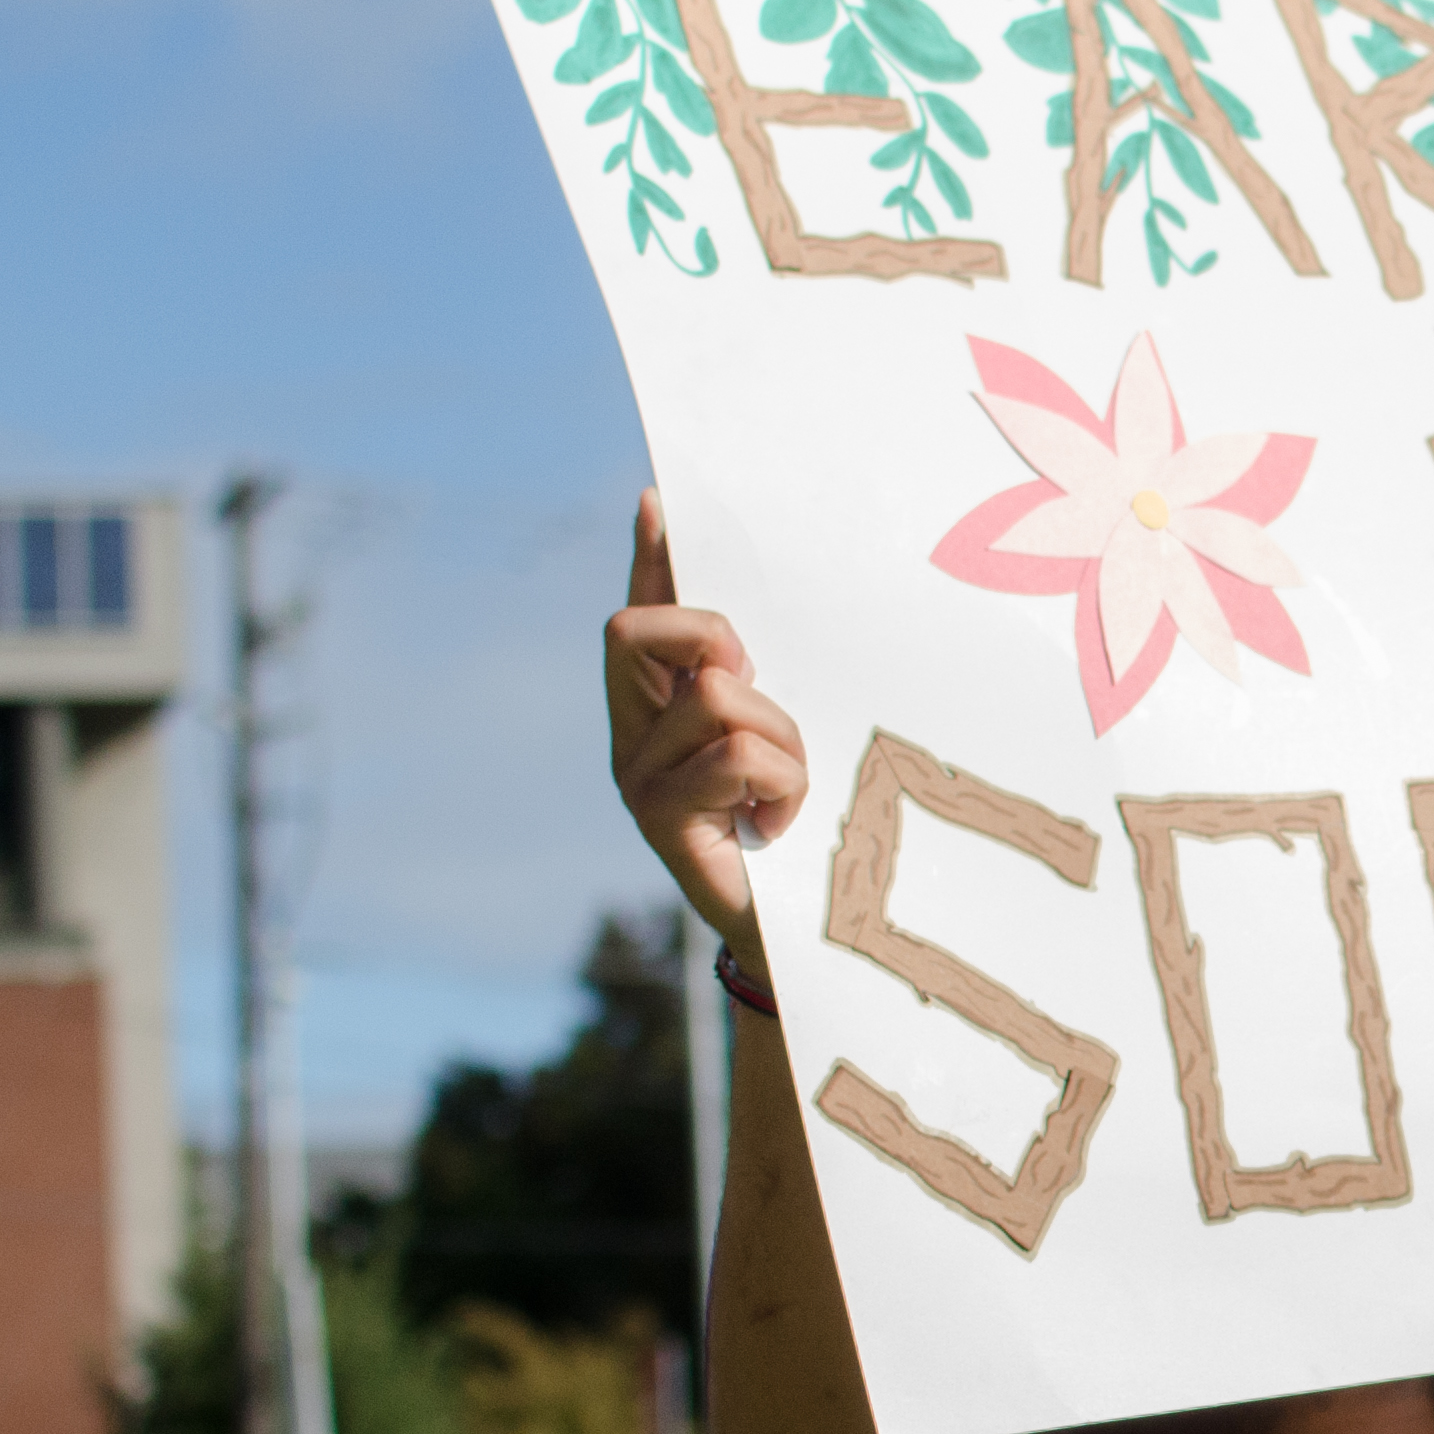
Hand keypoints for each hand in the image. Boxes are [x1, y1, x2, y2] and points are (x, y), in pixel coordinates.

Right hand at [606, 492, 812, 937]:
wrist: (802, 932)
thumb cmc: (801, 830)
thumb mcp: (789, 738)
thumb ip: (764, 679)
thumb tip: (757, 608)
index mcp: (660, 705)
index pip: (644, 612)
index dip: (649, 557)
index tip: (660, 500)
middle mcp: (632, 733)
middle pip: (635, 629)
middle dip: (708, 635)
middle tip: (755, 685)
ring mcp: (637, 776)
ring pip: (714, 693)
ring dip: (779, 734)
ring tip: (790, 786)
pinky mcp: (657, 816)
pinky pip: (733, 753)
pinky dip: (781, 780)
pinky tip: (779, 821)